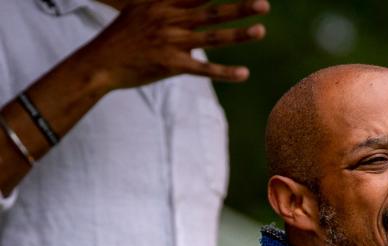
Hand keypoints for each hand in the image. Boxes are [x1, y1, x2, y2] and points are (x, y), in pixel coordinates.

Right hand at [78, 0, 269, 89]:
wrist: (100, 62)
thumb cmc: (123, 36)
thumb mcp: (141, 8)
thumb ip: (166, 1)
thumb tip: (190, 0)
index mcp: (164, 4)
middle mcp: (170, 20)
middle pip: (212, 12)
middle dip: (240, 7)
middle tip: (265, 4)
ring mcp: (171, 42)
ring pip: (212, 38)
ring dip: (239, 35)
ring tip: (261, 31)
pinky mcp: (171, 65)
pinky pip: (204, 70)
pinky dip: (225, 72)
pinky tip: (244, 74)